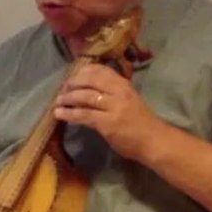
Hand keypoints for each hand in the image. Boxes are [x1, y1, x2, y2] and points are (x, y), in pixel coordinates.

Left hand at [52, 63, 168, 161]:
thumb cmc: (140, 122)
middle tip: (62, 90)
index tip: (72, 77)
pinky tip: (59, 114)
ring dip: (67, 98)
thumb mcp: (128, 99)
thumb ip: (112, 92)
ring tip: (57, 102)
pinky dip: (69, 114)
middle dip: (72, 83)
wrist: (154, 141)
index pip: (100, 70)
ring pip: (85, 97)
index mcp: (124, 84)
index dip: (82, 72)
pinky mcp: (107, 123)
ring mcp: (113, 107)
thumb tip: (88, 87)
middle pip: (89, 80)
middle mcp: (119, 92)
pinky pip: (84, 115)